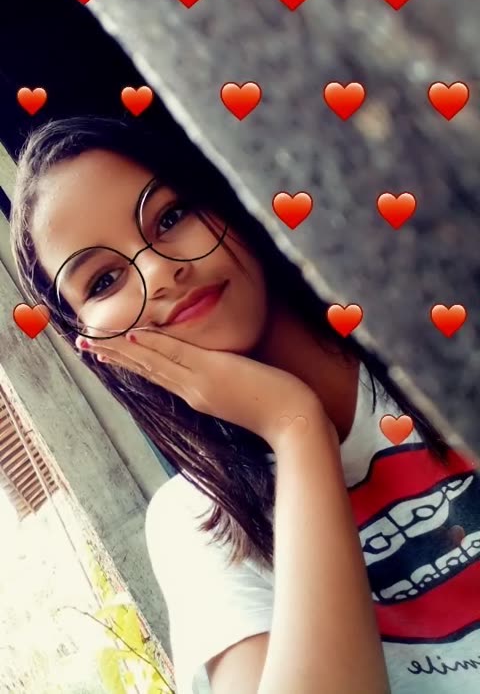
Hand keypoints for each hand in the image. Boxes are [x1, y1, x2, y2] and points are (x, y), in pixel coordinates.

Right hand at [76, 329, 329, 450]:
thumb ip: (223, 383)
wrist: (295, 424)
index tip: (105, 353)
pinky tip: (131, 336)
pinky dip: (152, 345)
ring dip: (120, 349)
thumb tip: (218, 372)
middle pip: (145, 369)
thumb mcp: (242, 393)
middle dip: (113, 356)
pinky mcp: (212, 373)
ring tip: (93, 340)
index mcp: (197, 395)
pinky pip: (176, 355)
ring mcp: (199, 382)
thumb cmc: (276, 408)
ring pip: (153, 361)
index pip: (156, 375)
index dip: (128, 363)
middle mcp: (192, 390)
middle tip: (83, 344)